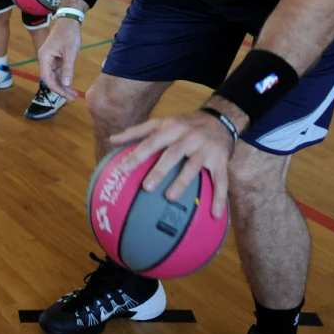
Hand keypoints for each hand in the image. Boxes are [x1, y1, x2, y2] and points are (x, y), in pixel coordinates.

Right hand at [37, 16, 81, 100]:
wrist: (69, 20)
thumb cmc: (69, 34)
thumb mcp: (70, 52)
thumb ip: (67, 68)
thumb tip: (66, 84)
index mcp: (44, 57)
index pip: (47, 77)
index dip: (56, 88)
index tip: (66, 95)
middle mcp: (45, 59)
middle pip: (50, 78)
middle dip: (61, 89)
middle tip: (72, 98)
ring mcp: (50, 59)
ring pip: (54, 76)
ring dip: (63, 85)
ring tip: (73, 94)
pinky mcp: (55, 58)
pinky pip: (58, 71)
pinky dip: (64, 78)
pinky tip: (70, 85)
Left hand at [111, 111, 232, 218]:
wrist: (221, 119)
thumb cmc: (185, 124)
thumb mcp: (162, 122)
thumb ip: (137, 131)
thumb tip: (112, 140)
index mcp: (171, 128)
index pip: (151, 142)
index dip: (137, 156)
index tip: (122, 170)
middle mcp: (188, 137)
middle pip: (172, 154)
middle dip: (159, 171)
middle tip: (145, 187)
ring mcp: (205, 149)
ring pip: (193, 166)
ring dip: (182, 182)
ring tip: (170, 197)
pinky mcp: (221, 160)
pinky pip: (221, 181)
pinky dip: (219, 198)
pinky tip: (215, 214)